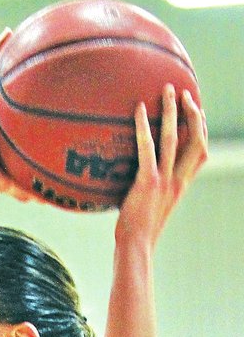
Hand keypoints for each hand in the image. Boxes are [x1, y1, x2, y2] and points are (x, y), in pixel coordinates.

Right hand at [0, 30, 31, 199]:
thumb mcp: (4, 179)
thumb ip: (22, 189)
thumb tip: (43, 202)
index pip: (16, 110)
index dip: (30, 101)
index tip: (48, 94)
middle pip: (8, 86)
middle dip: (21, 74)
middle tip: (42, 63)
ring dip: (8, 53)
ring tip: (24, 38)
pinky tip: (6, 34)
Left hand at [116, 84, 207, 244]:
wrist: (136, 247)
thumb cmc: (139, 231)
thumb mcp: (153, 207)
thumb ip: (155, 190)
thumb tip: (141, 179)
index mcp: (181, 186)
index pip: (201, 152)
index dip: (201, 129)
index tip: (197, 111)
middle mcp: (178, 181)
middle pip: (195, 139)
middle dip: (192, 113)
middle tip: (185, 93)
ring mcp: (164, 181)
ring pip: (175, 137)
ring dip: (172, 111)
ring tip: (168, 90)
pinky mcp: (147, 182)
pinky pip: (147, 148)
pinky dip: (144, 126)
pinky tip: (139, 109)